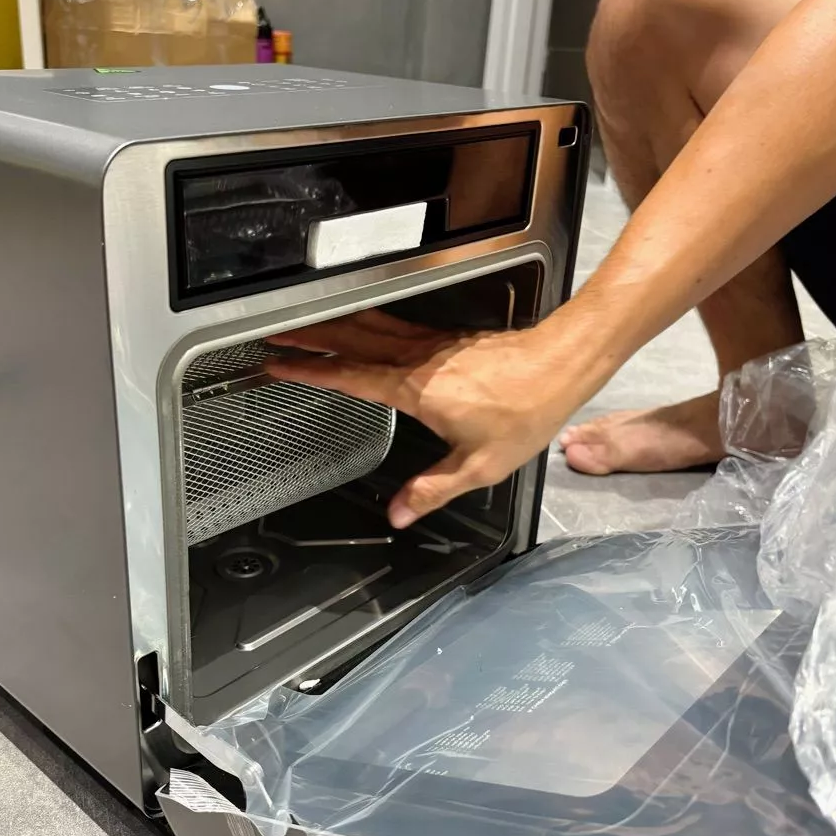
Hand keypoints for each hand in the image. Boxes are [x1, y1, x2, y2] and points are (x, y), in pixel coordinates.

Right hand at [265, 310, 583, 527]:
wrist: (561, 365)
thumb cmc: (526, 411)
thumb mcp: (479, 466)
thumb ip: (432, 489)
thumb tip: (399, 513)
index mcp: (415, 390)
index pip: (349, 376)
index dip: (309, 370)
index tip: (277, 364)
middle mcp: (417, 360)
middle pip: (350, 341)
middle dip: (308, 336)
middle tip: (274, 333)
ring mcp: (431, 345)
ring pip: (370, 327)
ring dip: (333, 324)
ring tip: (304, 323)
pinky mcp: (446, 340)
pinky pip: (394, 327)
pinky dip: (367, 322)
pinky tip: (362, 323)